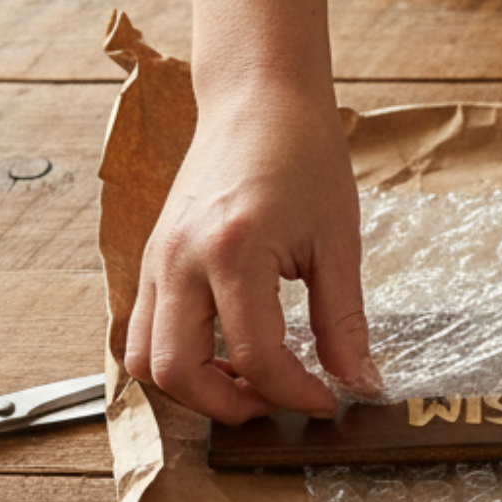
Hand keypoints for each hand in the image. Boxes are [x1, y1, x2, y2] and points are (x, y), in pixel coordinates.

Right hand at [121, 82, 380, 422]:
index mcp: (234, 253)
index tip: (328, 401)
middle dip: (229, 405)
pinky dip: (177, 355)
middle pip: (177, 373)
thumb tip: (359, 381)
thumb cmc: (302, 154)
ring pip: (143, 359)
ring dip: (193, 386)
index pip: (256, 358)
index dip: (296, 394)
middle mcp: (180, 261)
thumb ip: (344, 320)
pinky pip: (142, 329)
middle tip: (279, 399)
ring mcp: (156, 260)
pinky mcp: (151, 258)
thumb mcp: (337, 242)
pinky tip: (226, 349)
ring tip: (249, 380)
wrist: (257, 96)